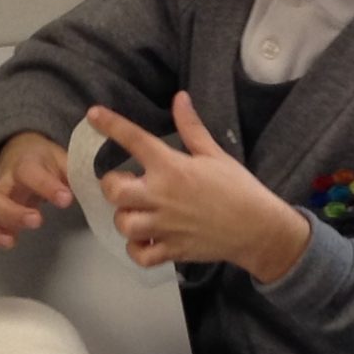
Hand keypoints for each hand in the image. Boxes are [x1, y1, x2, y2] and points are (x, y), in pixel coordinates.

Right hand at [0, 132, 71, 278]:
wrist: (22, 153)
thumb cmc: (47, 163)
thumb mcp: (65, 161)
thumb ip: (78, 173)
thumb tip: (102, 186)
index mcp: (24, 166)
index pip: (28, 171)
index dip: (45, 185)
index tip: (66, 199)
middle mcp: (2, 184)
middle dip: (10, 211)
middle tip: (37, 222)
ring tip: (11, 242)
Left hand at [89, 94, 310, 280]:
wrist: (259, 229)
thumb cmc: (238, 188)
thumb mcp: (215, 154)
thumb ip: (191, 128)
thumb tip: (180, 98)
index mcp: (172, 168)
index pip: (134, 140)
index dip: (110, 124)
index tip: (94, 114)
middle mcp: (161, 196)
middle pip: (113, 190)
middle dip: (111, 185)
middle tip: (123, 183)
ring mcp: (164, 227)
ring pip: (123, 224)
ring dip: (124, 218)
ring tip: (135, 213)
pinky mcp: (171, 251)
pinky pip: (139, 255)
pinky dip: (136, 250)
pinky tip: (145, 240)